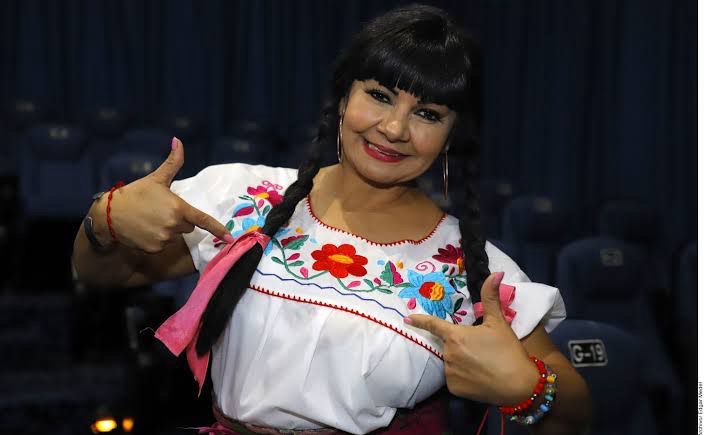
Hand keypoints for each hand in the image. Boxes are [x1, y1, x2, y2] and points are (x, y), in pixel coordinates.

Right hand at [92, 137, 231, 252]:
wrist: (109, 214)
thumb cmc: (135, 194)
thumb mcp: (156, 178)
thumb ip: (172, 162)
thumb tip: (178, 140)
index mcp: (178, 208)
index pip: (203, 220)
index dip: (218, 229)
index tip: (230, 238)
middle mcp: (174, 225)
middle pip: (188, 226)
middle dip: (180, 219)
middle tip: (161, 211)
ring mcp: (164, 239)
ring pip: (176, 236)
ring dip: (168, 230)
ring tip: (150, 220)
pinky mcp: (154, 249)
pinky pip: (163, 245)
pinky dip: (157, 240)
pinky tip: (145, 230)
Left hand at [406, 272, 537, 405]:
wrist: (520, 385)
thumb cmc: (508, 350)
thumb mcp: (499, 322)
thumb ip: (491, 297)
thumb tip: (496, 273)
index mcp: (456, 336)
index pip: (433, 325)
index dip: (420, 321)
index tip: (407, 319)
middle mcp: (448, 354)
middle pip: (449, 346)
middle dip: (460, 346)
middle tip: (482, 351)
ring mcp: (449, 373)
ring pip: (451, 363)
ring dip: (461, 362)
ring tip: (483, 365)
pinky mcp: (454, 389)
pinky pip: (454, 379)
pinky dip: (463, 378)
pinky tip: (479, 378)